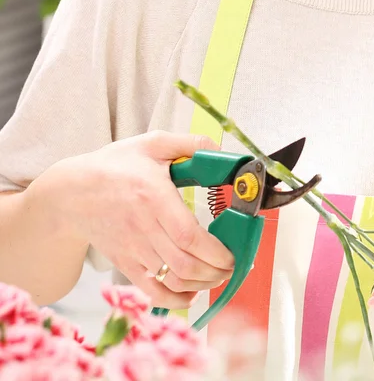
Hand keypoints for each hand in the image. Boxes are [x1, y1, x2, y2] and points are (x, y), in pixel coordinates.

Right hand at [37, 131, 234, 308]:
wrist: (70, 192)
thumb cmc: (113, 167)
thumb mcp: (151, 144)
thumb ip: (189, 144)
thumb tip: (220, 150)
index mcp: (153, 198)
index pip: (188, 236)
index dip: (215, 253)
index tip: (233, 254)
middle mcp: (144, 228)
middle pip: (186, 265)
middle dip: (217, 272)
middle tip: (234, 266)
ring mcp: (134, 250)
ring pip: (174, 281)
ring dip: (203, 284)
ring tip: (219, 276)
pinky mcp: (125, 263)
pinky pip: (152, 291)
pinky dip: (176, 299)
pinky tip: (192, 293)